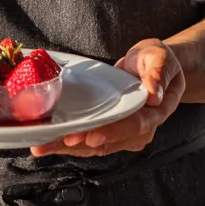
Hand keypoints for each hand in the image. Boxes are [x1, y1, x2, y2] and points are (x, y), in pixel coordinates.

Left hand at [30, 39, 184, 157]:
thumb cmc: (158, 60)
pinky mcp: (110, 128)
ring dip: (69, 147)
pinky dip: (70, 142)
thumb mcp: (161, 58)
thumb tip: (154, 94)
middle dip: (82, 143)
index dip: (113, 133)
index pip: (134, 126)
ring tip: (44, 146)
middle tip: (58, 141)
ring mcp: (124, 132)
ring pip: (97, 145)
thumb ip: (158, 73)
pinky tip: (49, 141)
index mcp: (156, 113)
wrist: (154, 65)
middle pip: (111, 141)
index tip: (92, 136)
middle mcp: (140, 129)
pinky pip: (91, 138)